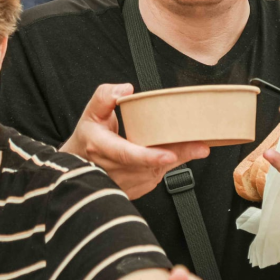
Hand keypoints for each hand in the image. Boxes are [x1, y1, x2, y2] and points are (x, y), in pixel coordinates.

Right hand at [62, 84, 208, 198]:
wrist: (79, 165)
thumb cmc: (88, 136)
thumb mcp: (91, 112)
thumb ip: (105, 97)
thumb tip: (126, 89)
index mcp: (100, 146)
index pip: (126, 154)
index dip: (149, 156)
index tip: (169, 155)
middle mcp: (111, 169)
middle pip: (150, 165)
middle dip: (177, 155)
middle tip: (201, 146)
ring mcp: (123, 183)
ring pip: (156, 172)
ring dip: (176, 160)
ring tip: (194, 145)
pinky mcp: (133, 189)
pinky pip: (156, 177)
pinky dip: (167, 165)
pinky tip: (173, 154)